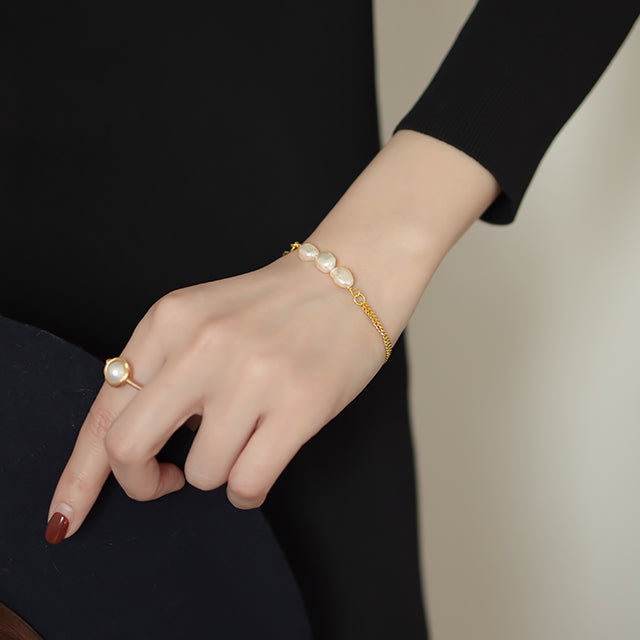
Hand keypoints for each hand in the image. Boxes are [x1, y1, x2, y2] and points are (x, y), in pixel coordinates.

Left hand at [45, 250, 387, 541]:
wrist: (350, 278)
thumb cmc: (274, 307)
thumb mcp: (202, 318)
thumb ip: (162, 369)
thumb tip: (134, 443)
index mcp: (169, 320)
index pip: (105, 408)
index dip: (80, 473)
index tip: (66, 515)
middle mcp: (203, 345)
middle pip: (129, 448)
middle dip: (142, 481)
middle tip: (167, 477)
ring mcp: (253, 375)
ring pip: (200, 474)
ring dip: (217, 472)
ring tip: (245, 439)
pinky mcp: (300, 404)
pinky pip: (247, 483)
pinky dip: (247, 489)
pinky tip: (262, 461)